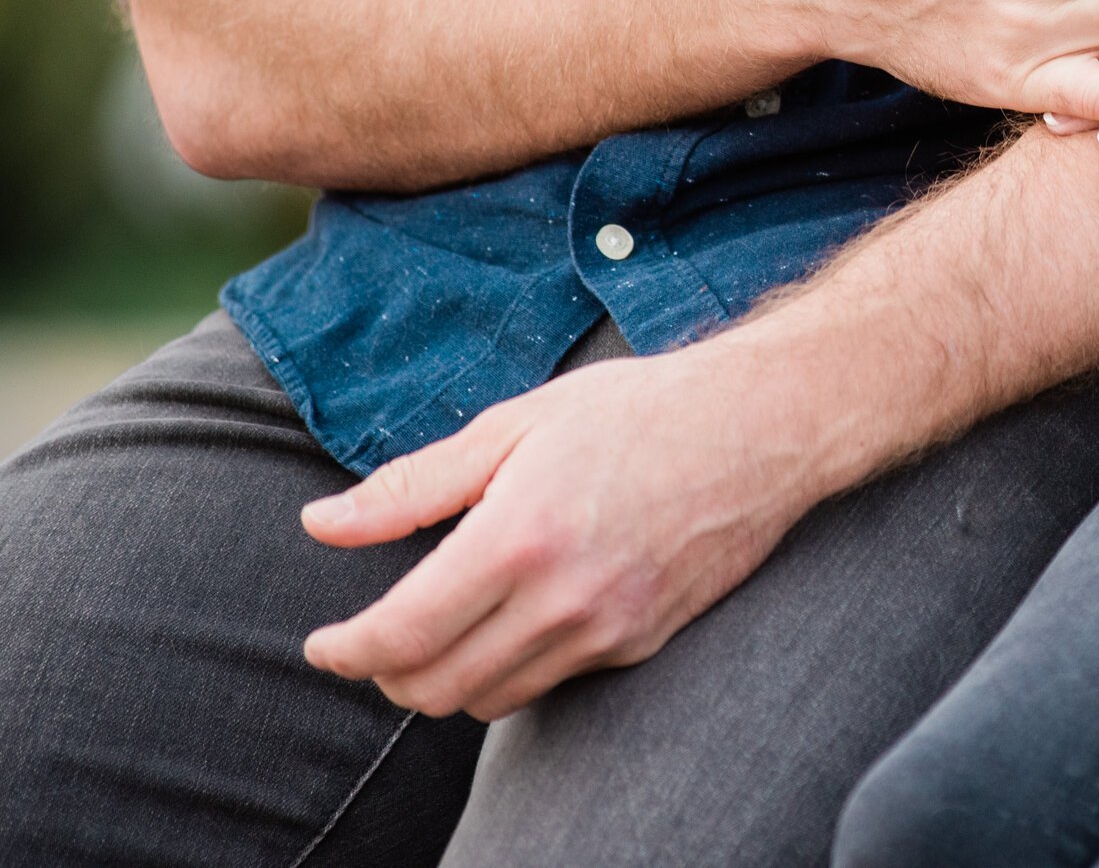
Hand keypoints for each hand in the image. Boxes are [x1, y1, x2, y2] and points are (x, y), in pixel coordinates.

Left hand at [301, 335, 838, 720]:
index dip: (344, 651)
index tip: (323, 643)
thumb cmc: (641, 409)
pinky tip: (516, 617)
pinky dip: (512, 667)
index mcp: (518, 537)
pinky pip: (552, 682)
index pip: (400, 634)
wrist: (765, 425)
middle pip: (434, 687)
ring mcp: (608, 628)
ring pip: (490, 699)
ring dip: (447, 678)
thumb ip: (413, 484)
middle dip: (386, 672)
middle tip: (373, 636)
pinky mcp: (643, 641)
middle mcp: (563, 598)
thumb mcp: (515, 425)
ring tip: (441, 628)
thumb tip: (323, 523)